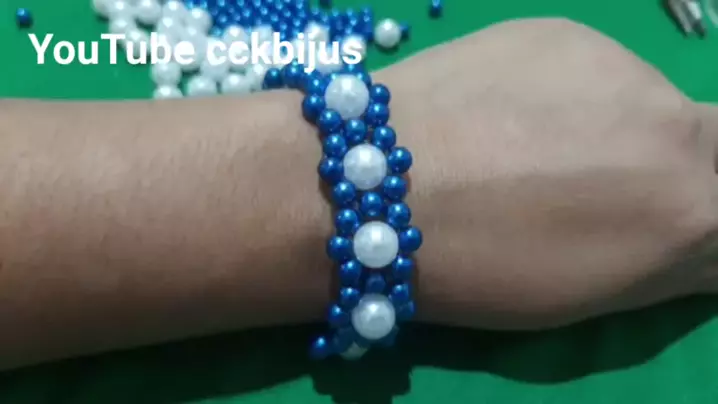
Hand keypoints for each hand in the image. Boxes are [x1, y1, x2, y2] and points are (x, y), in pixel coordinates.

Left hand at [375, 18, 717, 329]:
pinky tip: (501, 112)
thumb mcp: (584, 296)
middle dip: (676, 162)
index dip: (700, 215)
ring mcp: (619, 69)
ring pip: (644, 98)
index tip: (660, 218)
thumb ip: (661, 258)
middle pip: (715, 137)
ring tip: (526, 147)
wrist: (373, 187)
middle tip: (603, 179)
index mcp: (690, 214)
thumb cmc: (475, 270)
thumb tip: (692, 235)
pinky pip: (589, 69)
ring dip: (612, 124)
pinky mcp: (564, 32)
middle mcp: (675, 129)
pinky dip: (564, 92)